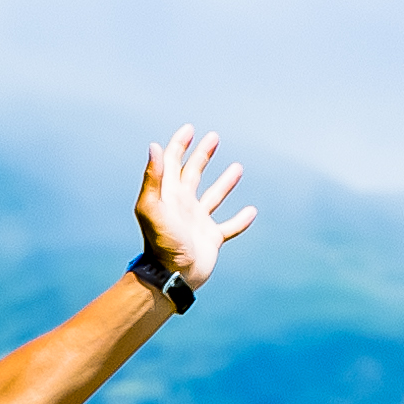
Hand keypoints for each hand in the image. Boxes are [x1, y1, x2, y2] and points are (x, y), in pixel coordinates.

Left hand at [135, 125, 262, 293]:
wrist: (171, 275)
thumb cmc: (161, 243)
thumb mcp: (153, 207)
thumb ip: (154, 178)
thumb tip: (154, 146)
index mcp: (168, 195)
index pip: (172, 163)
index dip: (179, 145)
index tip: (190, 129)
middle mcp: (183, 205)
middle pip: (193, 174)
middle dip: (202, 155)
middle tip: (213, 137)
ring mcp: (197, 221)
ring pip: (213, 196)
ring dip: (224, 182)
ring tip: (237, 167)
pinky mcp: (211, 238)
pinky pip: (229, 227)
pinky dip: (240, 220)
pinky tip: (251, 211)